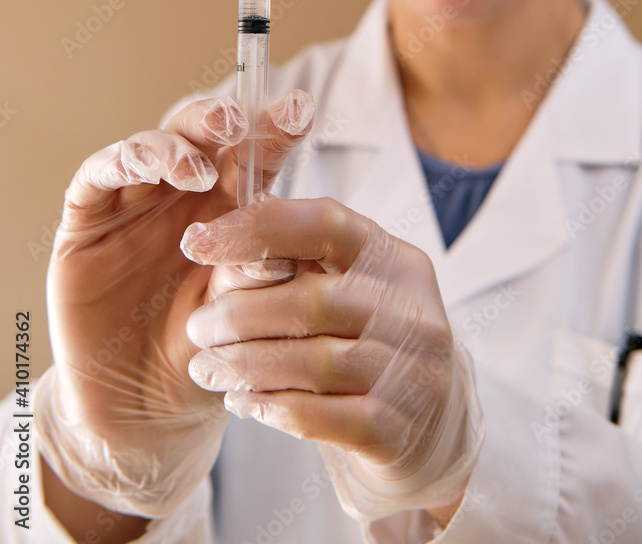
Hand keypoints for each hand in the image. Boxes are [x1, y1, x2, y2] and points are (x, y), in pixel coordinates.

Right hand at [35, 90, 314, 517]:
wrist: (146, 409)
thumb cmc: (207, 353)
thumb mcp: (244, 313)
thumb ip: (258, 273)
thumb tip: (275, 235)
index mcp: (232, 207)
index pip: (255, 157)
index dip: (275, 129)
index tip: (300, 110)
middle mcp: (184, 195)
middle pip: (202, 137)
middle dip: (221, 120)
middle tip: (238, 120)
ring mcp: (135, 204)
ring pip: (151, 145)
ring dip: (176, 146)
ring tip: (198, 168)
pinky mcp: (88, 222)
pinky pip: (98, 175)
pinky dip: (124, 161)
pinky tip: (149, 168)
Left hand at [181, 196, 483, 521]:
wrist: (432, 425)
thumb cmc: (370, 341)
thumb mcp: (351, 288)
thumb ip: (299, 262)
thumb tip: (215, 237)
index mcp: (393, 258)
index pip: (324, 224)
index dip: (256, 229)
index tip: (197, 242)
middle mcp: (410, 308)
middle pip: (308, 301)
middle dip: (238, 314)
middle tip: (198, 327)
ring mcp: (410, 370)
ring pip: (308, 363)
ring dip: (243, 365)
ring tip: (207, 367)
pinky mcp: (396, 428)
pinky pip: (317, 416)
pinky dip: (270, 407)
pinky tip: (243, 401)